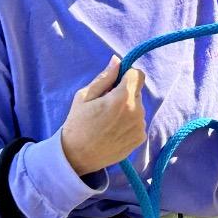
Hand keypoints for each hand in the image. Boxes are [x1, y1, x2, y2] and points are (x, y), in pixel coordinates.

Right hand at [60, 57, 146, 175]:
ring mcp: (140, 125)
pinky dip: (129, 123)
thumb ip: (104, 78)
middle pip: (137, 91)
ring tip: (109, 120)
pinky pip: (138, 122)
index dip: (127, 76)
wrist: (77, 156)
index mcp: (122, 97)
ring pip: (138, 107)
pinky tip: (114, 131)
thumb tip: (118, 60)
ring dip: (128, 109)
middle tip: (106, 105)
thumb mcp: (84, 97)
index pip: (138, 74)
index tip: (116, 83)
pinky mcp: (141, 138)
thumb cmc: (77, 124)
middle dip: (125, 93)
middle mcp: (136, 111)